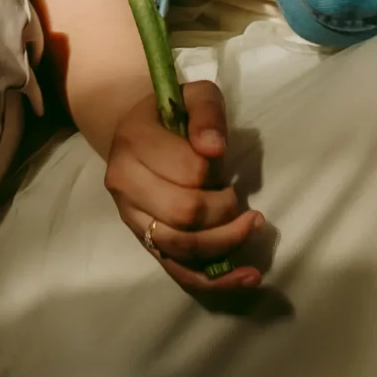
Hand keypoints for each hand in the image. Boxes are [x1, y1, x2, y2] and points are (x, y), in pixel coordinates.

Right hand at [102, 78, 262, 295]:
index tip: (219, 158)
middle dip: (224, 210)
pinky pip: (179, 272)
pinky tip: (248, 276)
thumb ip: (206, 114)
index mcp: (133, 141)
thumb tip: (214, 150)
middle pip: (184, 213)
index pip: (189, 171)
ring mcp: (132, 218)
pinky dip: (216, 280)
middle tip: (237, 196)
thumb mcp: (194, 96)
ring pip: (182, 247)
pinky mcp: (145, 243)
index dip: (215, 169)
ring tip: (252, 225)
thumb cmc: (172, 115)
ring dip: (226, 241)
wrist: (139, 133)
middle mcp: (124, 184)